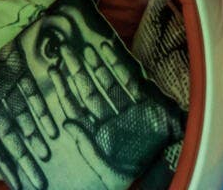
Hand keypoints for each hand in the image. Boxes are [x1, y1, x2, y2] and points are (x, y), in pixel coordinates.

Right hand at [0, 76, 54, 189]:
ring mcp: (11, 94)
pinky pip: (34, 97)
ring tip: (45, 156)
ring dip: (35, 138)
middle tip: (39, 182)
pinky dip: (43, 113)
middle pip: (14, 139)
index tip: (17, 187)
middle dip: (25, 160)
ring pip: (26, 120)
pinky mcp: (23, 77)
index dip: (7, 167)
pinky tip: (53, 131)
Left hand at [45, 39, 182, 181]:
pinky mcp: (145, 102)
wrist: (168, 169)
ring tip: (83, 47)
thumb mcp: (106, 168)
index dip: (64, 89)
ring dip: (96, 65)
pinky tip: (107, 48)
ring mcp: (127, 108)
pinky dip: (118, 65)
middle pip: (89, 91)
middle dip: (77, 71)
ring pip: (107, 83)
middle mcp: (110, 118)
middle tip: (65, 50)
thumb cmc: (132, 175)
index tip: (53, 70)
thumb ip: (87, 146)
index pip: (76, 107)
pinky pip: (129, 80)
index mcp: (98, 133)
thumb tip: (66, 123)